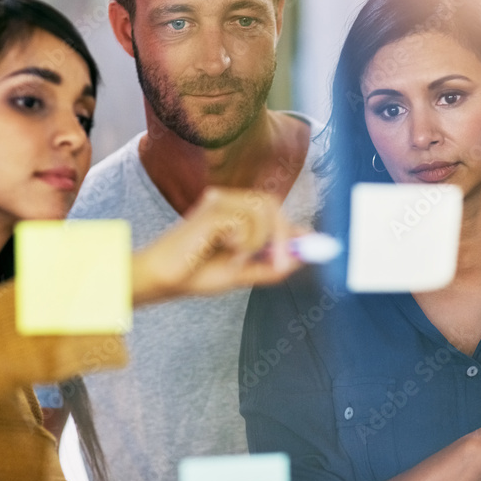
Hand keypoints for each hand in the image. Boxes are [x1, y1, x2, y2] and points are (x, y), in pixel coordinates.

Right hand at [131, 187, 303, 303]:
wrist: (161, 280)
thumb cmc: (195, 275)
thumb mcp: (242, 272)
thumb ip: (272, 263)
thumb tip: (304, 254)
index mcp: (234, 212)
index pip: (273, 211)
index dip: (295, 229)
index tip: (319, 246)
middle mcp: (226, 200)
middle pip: (271, 205)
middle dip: (283, 236)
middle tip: (282, 265)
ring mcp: (217, 201)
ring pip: (262, 211)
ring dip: (259, 243)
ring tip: (236, 261)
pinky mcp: (211, 209)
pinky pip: (245, 223)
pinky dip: (242, 245)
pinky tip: (221, 253)